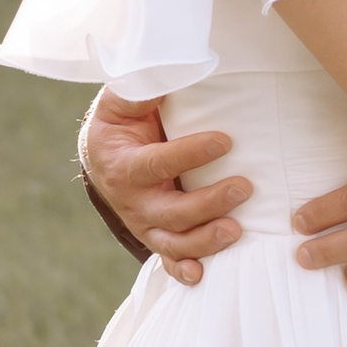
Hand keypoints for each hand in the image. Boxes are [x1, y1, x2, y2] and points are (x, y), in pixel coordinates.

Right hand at [80, 86, 252, 286]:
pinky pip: (168, 260)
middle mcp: (132, 201)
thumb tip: (171, 70)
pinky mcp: (155, 237)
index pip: (158, 163)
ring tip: (237, 231)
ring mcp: (144, 223)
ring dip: (205, 241)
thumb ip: (142, 90)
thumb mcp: (123, 100)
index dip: (190, 154)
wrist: (102, 154)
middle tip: (244, 188)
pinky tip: (202, 275)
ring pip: (173, 242)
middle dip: (207, 204)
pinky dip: (183, 271)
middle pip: (170, 212)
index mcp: (123, 165)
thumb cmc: (121, 122)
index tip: (225, 140)